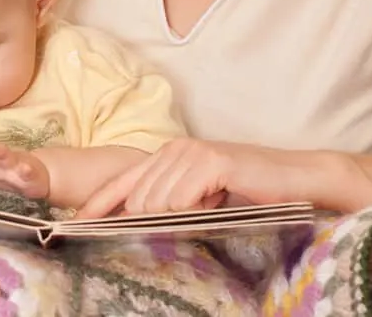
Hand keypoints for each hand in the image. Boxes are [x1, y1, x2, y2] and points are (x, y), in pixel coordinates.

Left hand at [75, 137, 312, 218]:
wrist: (296, 179)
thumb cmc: (250, 192)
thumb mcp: (201, 197)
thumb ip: (170, 203)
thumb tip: (137, 221)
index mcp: (169, 154)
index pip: (123, 180)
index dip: (99, 202)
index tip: (76, 222)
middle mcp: (175, 149)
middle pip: (138, 198)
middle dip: (150, 219)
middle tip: (193, 216)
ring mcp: (192, 152)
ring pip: (157, 202)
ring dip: (182, 214)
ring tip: (213, 204)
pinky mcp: (211, 161)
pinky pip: (181, 199)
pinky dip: (195, 209)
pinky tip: (218, 200)